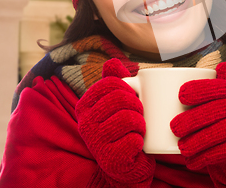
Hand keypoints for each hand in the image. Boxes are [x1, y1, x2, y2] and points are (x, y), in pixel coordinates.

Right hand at [75, 58, 154, 186]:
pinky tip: (137, 145)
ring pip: (128, 118)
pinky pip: (133, 140)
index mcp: (84, 105)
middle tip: (139, 114)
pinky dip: (141, 140)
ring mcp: (95, 143)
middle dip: (137, 104)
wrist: (127, 164)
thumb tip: (112, 61)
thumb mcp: (118, 101)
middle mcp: (85, 123)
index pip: (110, 83)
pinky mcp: (110, 159)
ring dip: (141, 122)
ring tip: (138, 128)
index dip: (128, 88)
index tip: (133, 98)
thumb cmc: (123, 127)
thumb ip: (115, 80)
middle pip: (120, 98)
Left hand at [170, 62, 225, 187]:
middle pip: (222, 109)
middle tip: (174, 127)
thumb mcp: (218, 111)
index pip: (223, 86)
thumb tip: (221, 63)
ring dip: (200, 139)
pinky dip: (208, 156)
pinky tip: (193, 162)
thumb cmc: (223, 134)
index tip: (181, 95)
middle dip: (195, 117)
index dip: (203, 88)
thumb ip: (215, 91)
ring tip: (181, 147)